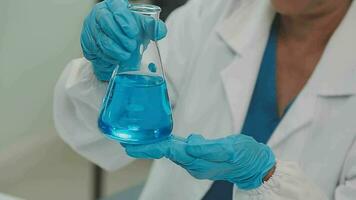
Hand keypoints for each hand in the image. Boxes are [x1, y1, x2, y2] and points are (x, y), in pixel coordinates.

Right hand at [81, 0, 166, 80]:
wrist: (117, 46)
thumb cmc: (128, 33)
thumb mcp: (142, 28)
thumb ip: (152, 27)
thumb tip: (161, 31)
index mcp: (113, 5)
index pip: (116, 7)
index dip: (124, 20)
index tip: (134, 32)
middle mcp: (99, 14)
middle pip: (105, 22)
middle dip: (120, 37)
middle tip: (131, 46)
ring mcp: (90, 27)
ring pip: (100, 38)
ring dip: (114, 49)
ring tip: (126, 55)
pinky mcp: (86, 41)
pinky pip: (95, 50)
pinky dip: (107, 56)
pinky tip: (116, 59)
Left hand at [124, 134, 275, 189]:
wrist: (256, 165)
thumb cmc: (246, 155)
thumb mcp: (230, 149)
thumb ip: (209, 148)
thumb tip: (189, 143)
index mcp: (198, 160)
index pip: (168, 151)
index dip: (149, 147)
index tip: (131, 146)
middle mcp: (193, 163)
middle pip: (165, 152)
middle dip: (146, 147)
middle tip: (127, 142)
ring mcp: (196, 161)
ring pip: (170, 152)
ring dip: (154, 146)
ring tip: (138, 140)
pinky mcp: (200, 156)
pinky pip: (179, 150)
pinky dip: (167, 144)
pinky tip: (161, 139)